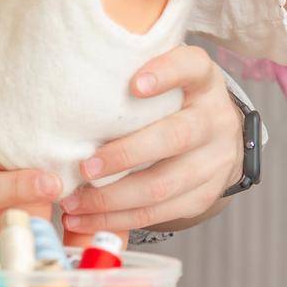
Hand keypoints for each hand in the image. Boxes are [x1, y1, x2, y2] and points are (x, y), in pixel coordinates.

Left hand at [59, 45, 242, 233]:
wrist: (218, 134)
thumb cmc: (171, 99)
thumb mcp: (164, 75)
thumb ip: (131, 70)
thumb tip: (69, 76)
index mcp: (203, 80)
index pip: (191, 66)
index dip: (166, 74)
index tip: (134, 85)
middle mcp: (215, 119)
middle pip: (175, 137)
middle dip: (125, 155)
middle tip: (84, 167)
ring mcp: (215, 161)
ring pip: (163, 185)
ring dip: (113, 198)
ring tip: (73, 202)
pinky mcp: (205, 195)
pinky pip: (160, 212)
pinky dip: (119, 219)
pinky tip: (87, 217)